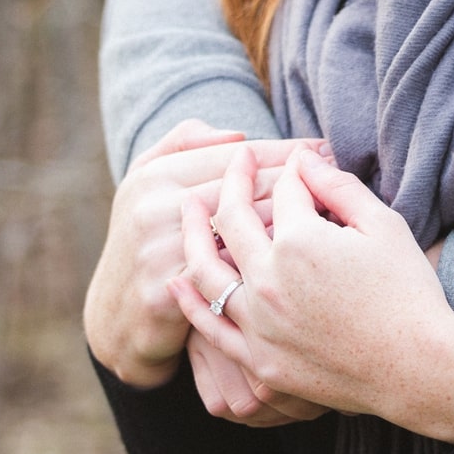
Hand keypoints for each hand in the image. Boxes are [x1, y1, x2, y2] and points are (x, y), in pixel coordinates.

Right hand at [82, 121, 312, 388]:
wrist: (114, 318)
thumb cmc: (145, 238)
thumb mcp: (148, 180)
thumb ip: (185, 142)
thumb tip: (238, 136)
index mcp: (154, 174)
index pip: (232, 155)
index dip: (281, 150)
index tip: (321, 146)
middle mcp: (154, 208)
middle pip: (241, 188)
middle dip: (294, 178)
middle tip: (338, 171)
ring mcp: (159, 252)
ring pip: (240, 229)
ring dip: (289, 217)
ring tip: (332, 207)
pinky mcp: (167, 295)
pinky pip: (230, 273)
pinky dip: (269, 261)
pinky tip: (304, 255)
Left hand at [171, 144, 453, 442]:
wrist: (415, 368)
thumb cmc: (405, 291)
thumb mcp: (380, 223)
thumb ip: (336, 185)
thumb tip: (304, 158)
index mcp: (300, 241)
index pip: (281, 189)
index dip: (290, 168)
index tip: (297, 160)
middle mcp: (269, 281)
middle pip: (232, 220)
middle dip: (233, 182)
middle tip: (235, 164)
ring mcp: (260, 326)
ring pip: (206, 272)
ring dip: (193, 234)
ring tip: (189, 209)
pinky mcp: (261, 362)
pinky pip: (211, 329)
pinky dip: (191, 302)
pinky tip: (180, 281)